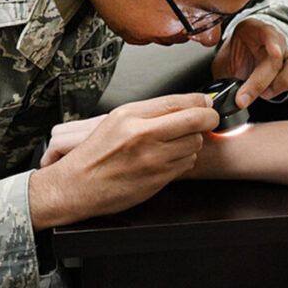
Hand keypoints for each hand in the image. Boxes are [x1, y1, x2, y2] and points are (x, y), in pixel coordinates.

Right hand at [29, 93, 217, 228]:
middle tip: (210, 119)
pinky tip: (170, 159)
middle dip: (209, 118)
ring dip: (194, 141)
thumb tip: (185, 104)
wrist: (77, 187)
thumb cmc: (95, 155)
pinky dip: (185, 159)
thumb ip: (150, 112)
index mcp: (131, 116)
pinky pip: (187, 164)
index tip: (206, 102)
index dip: (200, 101)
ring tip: (178, 142)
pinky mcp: (158, 179)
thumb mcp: (116, 121)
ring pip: (195, 143)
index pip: (177, 101)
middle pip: (195, 120)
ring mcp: (152, 159)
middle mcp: (143, 135)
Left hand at [211, 18, 287, 107]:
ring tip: (267, 93)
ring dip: (285, 82)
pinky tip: (284, 89)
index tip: (275, 54)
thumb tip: (224, 96)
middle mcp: (272, 39)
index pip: (268, 31)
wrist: (236, 65)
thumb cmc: (231, 62)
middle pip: (281, 55)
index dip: (274, 42)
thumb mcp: (221, 64)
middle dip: (266, 80)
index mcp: (252, 30)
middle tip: (251, 95)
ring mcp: (286, 51)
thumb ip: (223, 75)